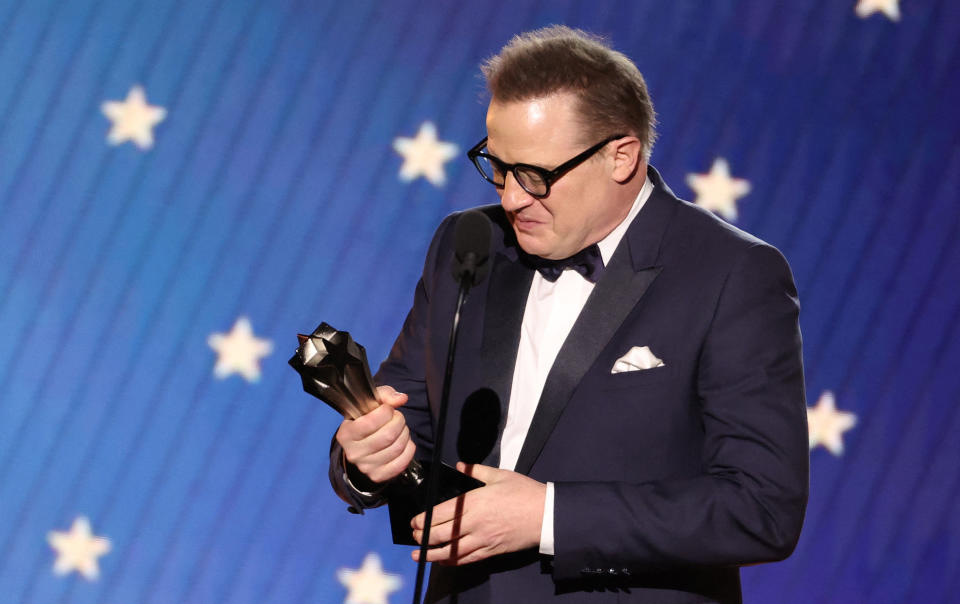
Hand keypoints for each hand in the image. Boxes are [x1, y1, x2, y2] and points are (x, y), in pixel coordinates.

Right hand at [335, 385, 415, 483]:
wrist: (360, 445)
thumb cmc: (366, 420)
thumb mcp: (370, 403)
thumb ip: (385, 395)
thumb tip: (400, 399)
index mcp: (346, 434)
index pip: (372, 421)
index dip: (386, 411)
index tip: (387, 409)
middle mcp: (353, 453)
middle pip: (388, 435)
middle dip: (399, 421)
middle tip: (397, 418)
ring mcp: (365, 467)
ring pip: (397, 447)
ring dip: (405, 434)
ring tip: (400, 429)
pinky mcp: (378, 476)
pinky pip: (402, 462)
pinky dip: (409, 449)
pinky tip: (404, 442)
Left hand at [411, 463, 545, 564]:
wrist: (545, 514)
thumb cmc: (523, 492)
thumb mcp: (499, 475)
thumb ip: (476, 470)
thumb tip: (461, 465)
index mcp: (474, 502)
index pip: (440, 514)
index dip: (423, 520)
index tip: (414, 521)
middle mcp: (474, 523)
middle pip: (441, 535)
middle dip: (424, 537)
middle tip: (414, 536)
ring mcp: (483, 540)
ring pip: (452, 552)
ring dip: (433, 554)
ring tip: (420, 555)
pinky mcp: (491, 551)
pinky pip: (467, 559)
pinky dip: (453, 561)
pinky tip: (444, 561)